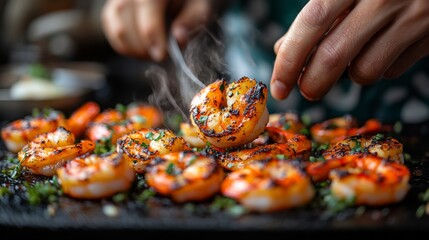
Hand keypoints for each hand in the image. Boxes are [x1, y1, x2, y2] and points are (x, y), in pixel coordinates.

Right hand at [101, 0, 212, 61]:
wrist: (173, 0)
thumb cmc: (187, 2)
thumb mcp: (198, 8)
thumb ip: (191, 21)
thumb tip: (179, 38)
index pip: (148, 5)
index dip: (153, 34)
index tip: (162, 55)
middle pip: (129, 22)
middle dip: (145, 48)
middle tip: (162, 56)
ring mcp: (118, 0)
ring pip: (119, 31)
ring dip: (137, 51)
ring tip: (154, 53)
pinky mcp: (111, 11)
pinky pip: (114, 35)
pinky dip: (128, 48)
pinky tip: (144, 49)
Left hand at [270, 0, 428, 100]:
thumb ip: (317, 15)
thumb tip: (281, 50)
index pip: (312, 23)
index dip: (289, 59)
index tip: (278, 87)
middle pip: (333, 56)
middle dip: (312, 83)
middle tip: (305, 91)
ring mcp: (412, 17)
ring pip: (364, 71)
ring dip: (350, 74)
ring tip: (352, 56)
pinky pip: (392, 70)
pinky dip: (378, 69)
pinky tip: (380, 50)